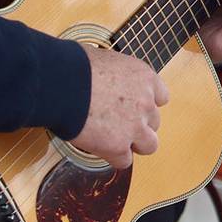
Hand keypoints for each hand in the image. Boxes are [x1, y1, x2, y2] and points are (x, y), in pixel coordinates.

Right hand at [69, 45, 169, 169]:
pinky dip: (113, 157)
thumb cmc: (75, 66)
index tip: (132, 106)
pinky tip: (99, 148)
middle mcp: (145, 102)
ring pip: (149, 145)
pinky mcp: (118, 146)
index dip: (145, 103)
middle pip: (154, 122)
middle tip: (117, 123)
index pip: (161, 97)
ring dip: (133, 144)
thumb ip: (117, 75)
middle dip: (138, 123)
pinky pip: (124, 161)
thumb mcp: (106, 59)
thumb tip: (107, 78)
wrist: (60, 83)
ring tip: (113, 140)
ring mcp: (135, 126)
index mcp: (145, 77)